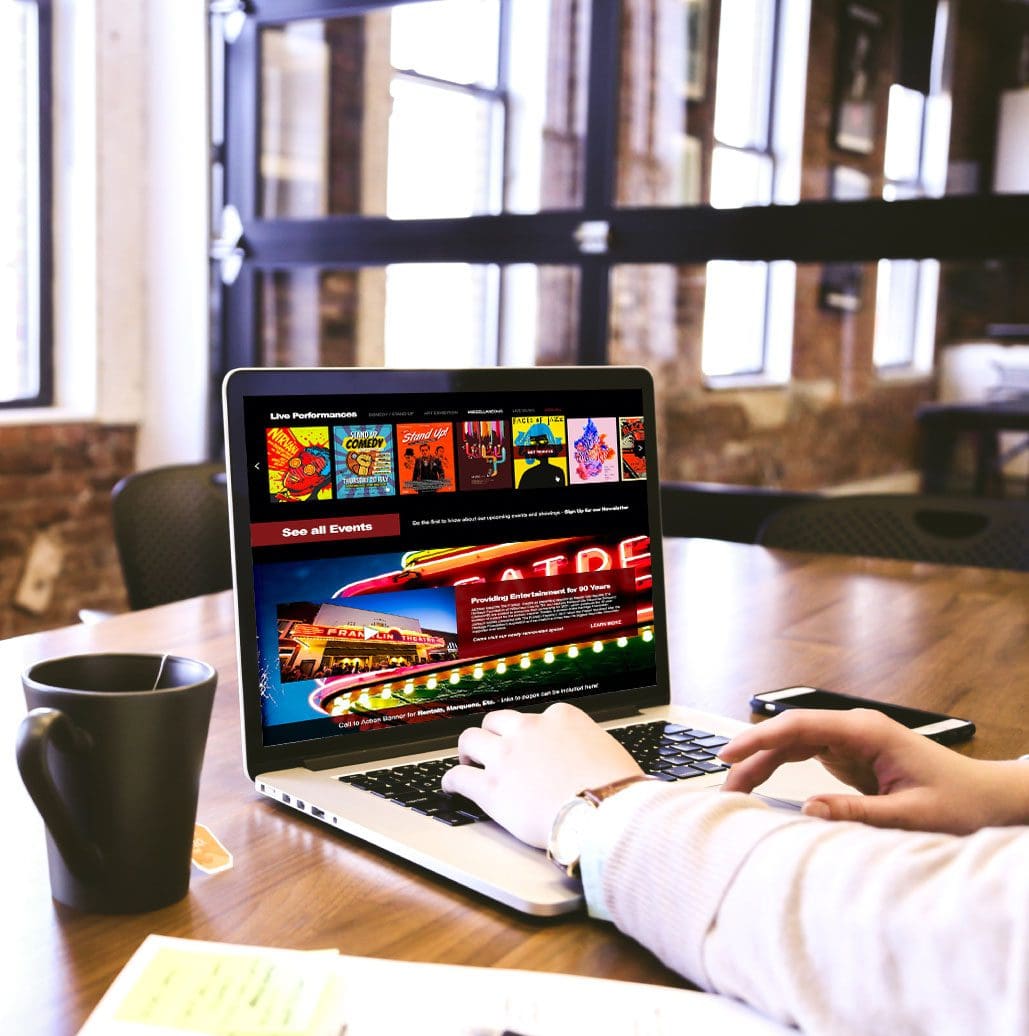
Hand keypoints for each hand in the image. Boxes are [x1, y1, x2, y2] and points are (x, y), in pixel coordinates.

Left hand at [441, 702, 643, 847]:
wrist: (604, 812)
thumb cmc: (615, 788)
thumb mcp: (609, 751)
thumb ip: (590, 747)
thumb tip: (591, 759)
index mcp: (561, 717)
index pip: (538, 717)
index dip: (532, 734)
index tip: (530, 745)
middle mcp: (529, 729)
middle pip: (497, 721)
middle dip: (493, 733)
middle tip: (491, 748)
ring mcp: (506, 757)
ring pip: (471, 739)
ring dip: (467, 750)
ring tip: (467, 761)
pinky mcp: (491, 788)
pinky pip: (458, 777)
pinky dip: (451, 781)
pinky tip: (450, 787)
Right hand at [720, 708, 1028, 833]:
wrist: (989, 798)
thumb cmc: (960, 802)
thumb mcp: (911, 816)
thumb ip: (857, 812)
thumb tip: (808, 810)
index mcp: (866, 731)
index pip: (798, 726)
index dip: (758, 739)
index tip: (729, 755)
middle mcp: (854, 729)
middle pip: (788, 734)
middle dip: (753, 755)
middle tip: (724, 784)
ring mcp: (851, 740)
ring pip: (792, 744)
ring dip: (763, 762)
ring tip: (735, 787)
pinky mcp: (850, 755)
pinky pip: (805, 756)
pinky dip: (780, 768)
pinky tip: (762, 782)